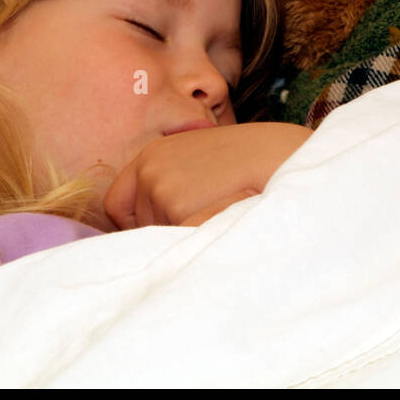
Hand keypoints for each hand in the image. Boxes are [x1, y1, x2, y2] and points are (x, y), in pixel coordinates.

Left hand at [103, 122, 312, 229]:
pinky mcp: (177, 207)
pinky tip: (220, 224)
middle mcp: (148, 170)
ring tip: (220, 214)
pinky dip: (195, 242)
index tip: (160, 230)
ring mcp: (160, 188)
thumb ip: (175, 181)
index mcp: (152, 155)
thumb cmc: (252, 162)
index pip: (117, 205)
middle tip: (206, 217)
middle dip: (165, 231)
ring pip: (159, 238)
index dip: (137, 223)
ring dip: (183, 237)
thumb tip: (157, 222)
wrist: (282, 156)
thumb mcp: (203, 160)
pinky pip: (176, 244)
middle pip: (138, 226)